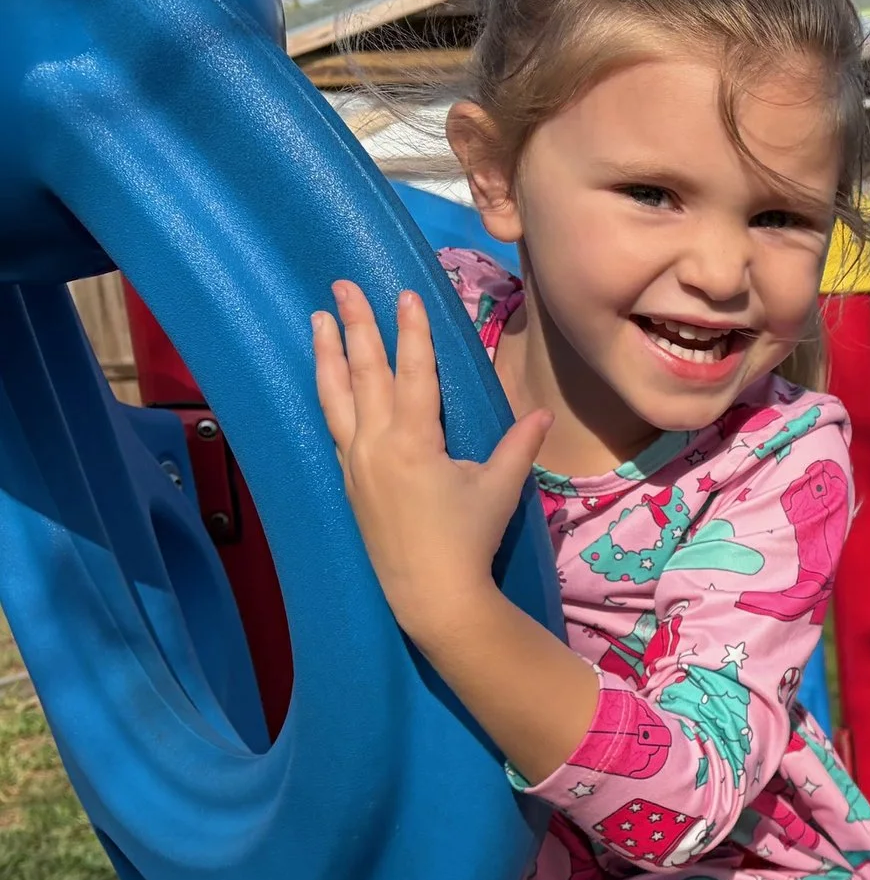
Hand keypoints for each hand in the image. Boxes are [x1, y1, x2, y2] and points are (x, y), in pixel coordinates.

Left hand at [313, 279, 548, 648]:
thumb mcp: (500, 489)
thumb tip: (541, 414)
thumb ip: (517, 446)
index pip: (412, 372)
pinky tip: (327, 380)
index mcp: (414, 441)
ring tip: (318, 318)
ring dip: (327, 354)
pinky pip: (334, 426)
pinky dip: (329, 395)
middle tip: (343, 285)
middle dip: (356, 325)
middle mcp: (376, 444)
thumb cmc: (470, 540)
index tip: (403, 295)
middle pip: (364, 372)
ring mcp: (356, 462)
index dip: (411, 331)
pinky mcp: (349, 481)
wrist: (432, 594)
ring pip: (336, 396)